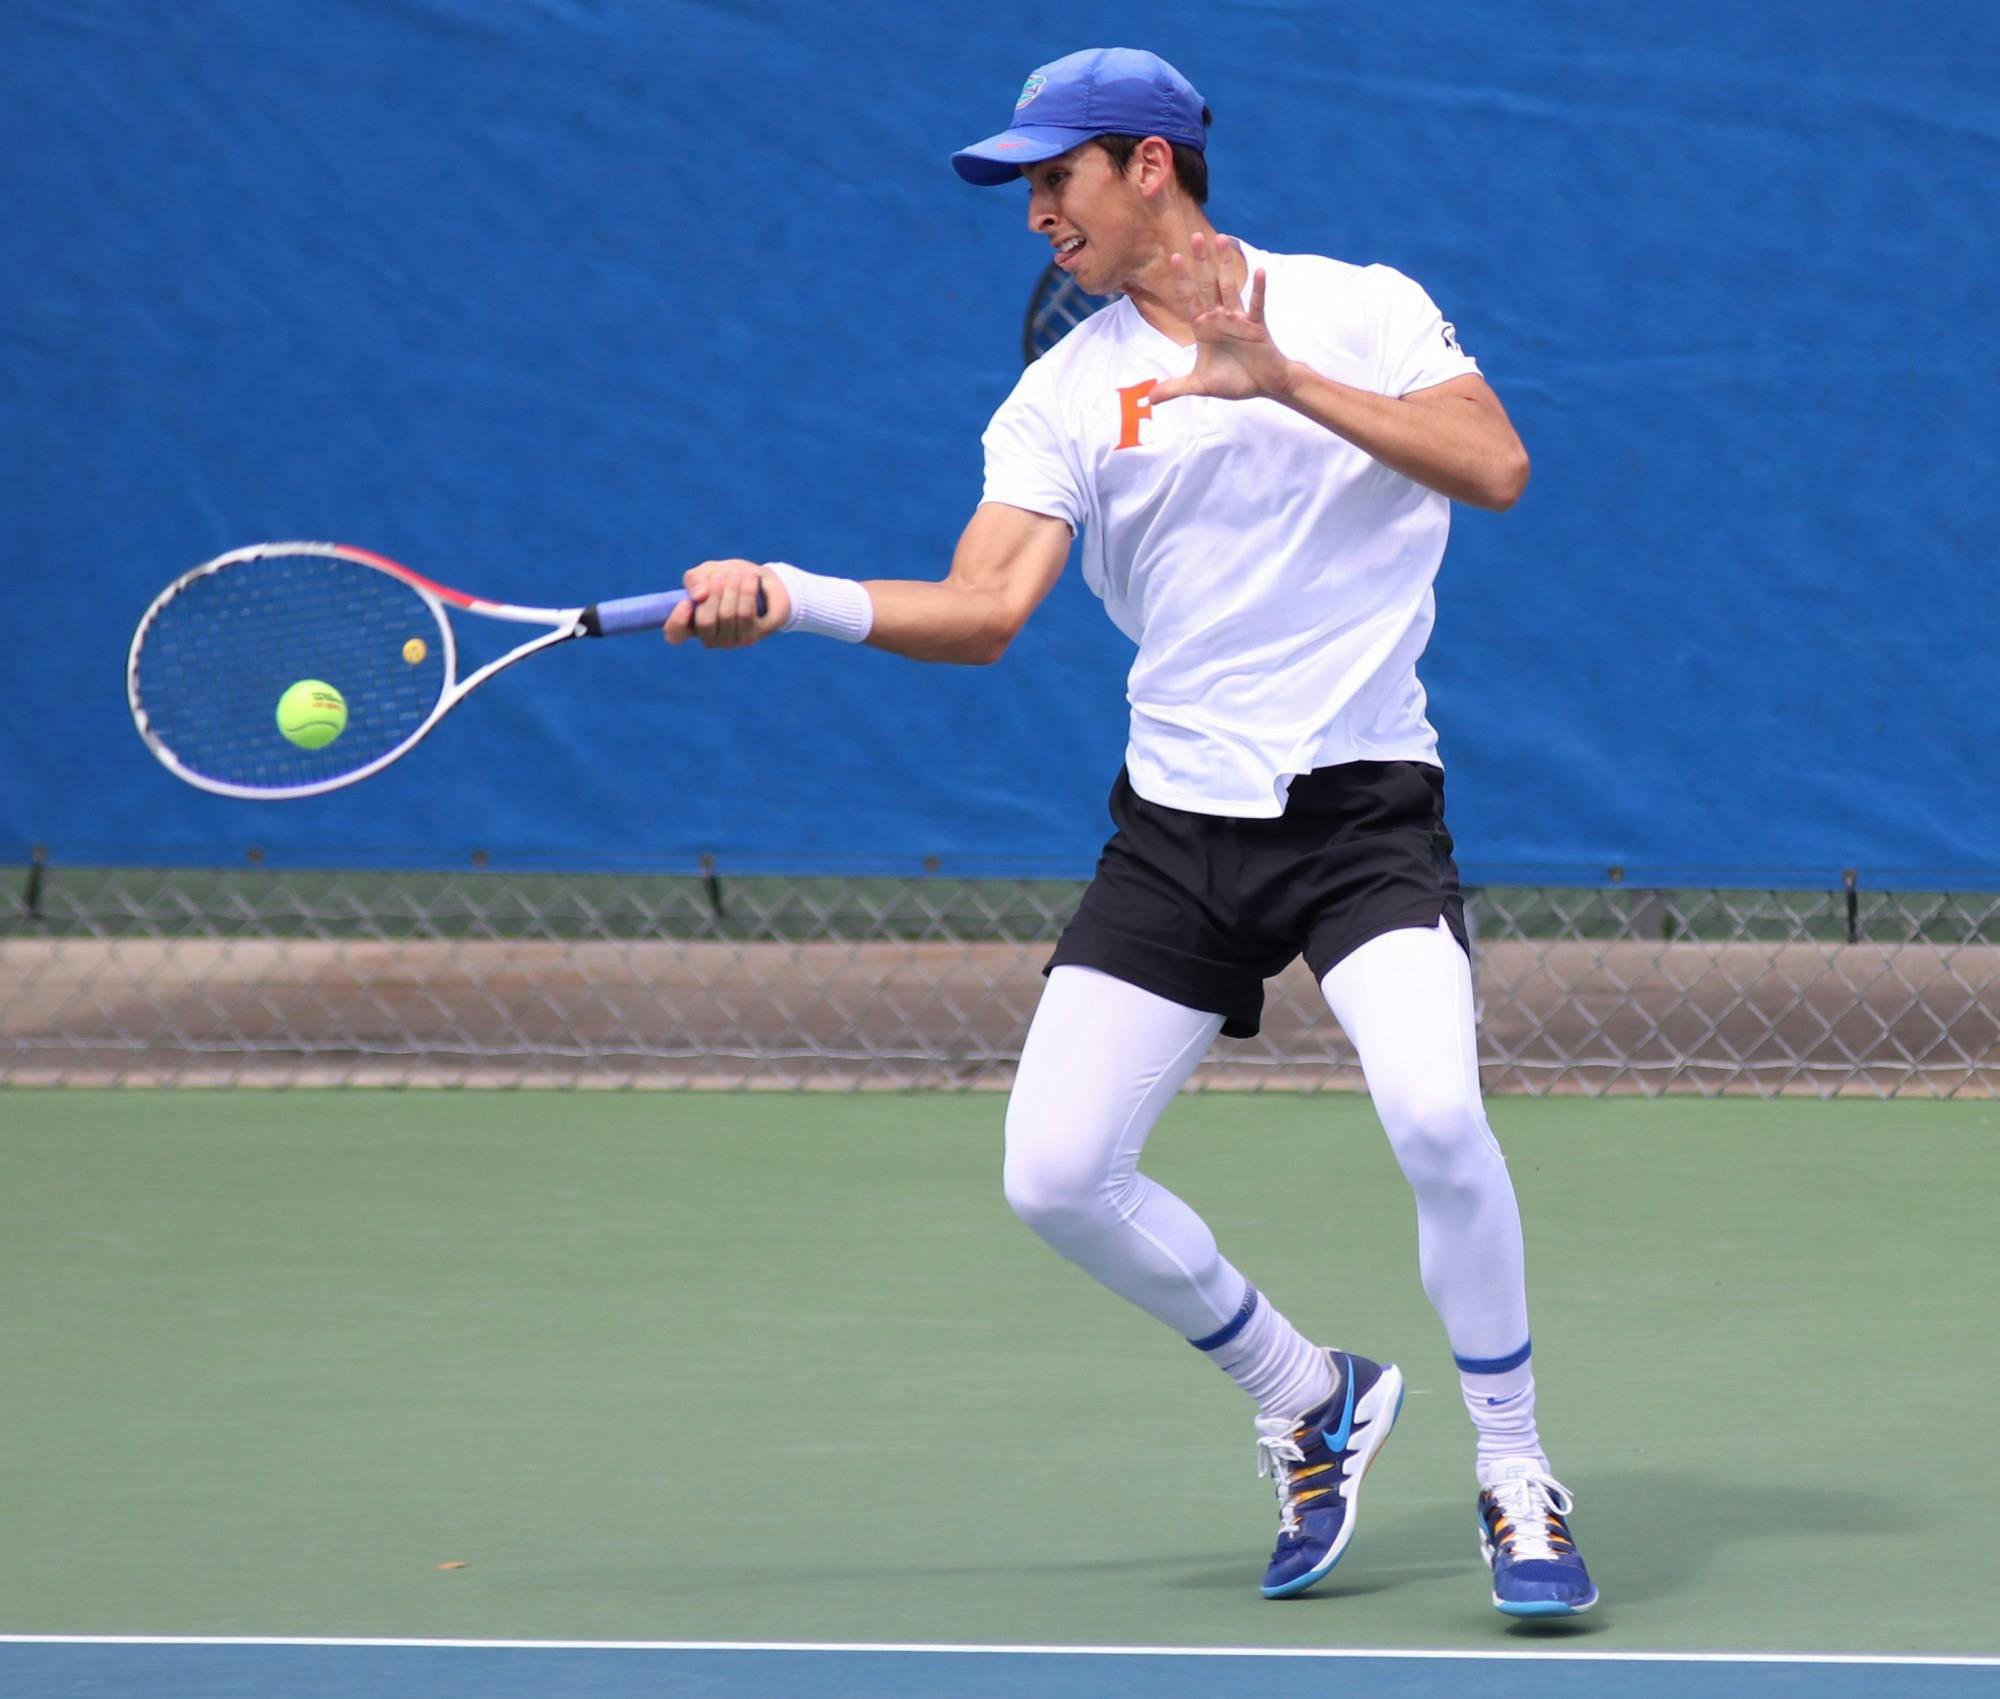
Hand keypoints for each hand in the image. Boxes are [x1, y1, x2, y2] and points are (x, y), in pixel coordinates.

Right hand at [664, 559, 788, 648]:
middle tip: (721, 576)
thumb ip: (695, 579)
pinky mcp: (752, 636)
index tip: (685, 602)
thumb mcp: (708, 571)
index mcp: (692, 624)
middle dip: (714, 594)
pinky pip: (746, 614)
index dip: (677, 621)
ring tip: (738, 574)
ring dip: (733, 589)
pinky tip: (750, 579)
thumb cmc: (729, 578)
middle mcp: (710, 638)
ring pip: (728, 616)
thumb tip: (699, 595)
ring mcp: (731, 641)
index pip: (675, 634)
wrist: (762, 581)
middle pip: (705, 622)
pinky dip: (747, 592)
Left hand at [1148, 232, 1294, 405]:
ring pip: (1230, 287)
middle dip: (1200, 262)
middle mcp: (1220, 318)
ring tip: (1222, 239)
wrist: (1263, 386)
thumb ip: (1174, 388)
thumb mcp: (1200, 385)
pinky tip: (1259, 270)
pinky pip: (1257, 305)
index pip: (1189, 299)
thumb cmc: (1234, 380)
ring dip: (1225, 264)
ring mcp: (1239, 320)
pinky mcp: (1256, 327)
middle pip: (1207, 285)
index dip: (1181, 279)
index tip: (1173, 257)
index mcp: (1204, 328)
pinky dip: (1259, 289)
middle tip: (1194, 236)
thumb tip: (1149, 399)